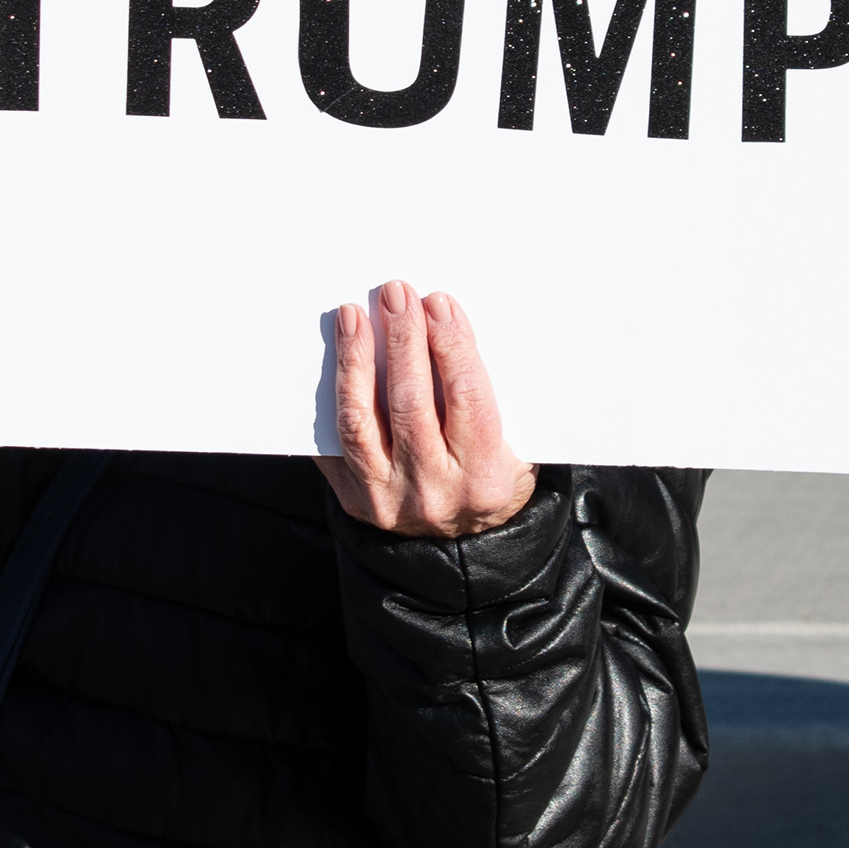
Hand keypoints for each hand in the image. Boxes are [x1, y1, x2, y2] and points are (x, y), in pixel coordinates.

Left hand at [318, 282, 535, 540]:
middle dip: (403, 340)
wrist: (459, 551)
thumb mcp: (514, 447)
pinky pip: (335, 440)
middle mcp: (433, 491)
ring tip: (353, 316)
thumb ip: (489, 397)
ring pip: (362, 420)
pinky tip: (336, 357)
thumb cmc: (492, 479)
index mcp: (484, 477)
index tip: (438, 304)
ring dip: (356, 361)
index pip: (467, 399)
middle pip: (410, 403)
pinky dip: (334, 395)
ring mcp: (386, 497)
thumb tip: (449, 325)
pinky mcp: (353, 497)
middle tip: (396, 295)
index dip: (452, 346)